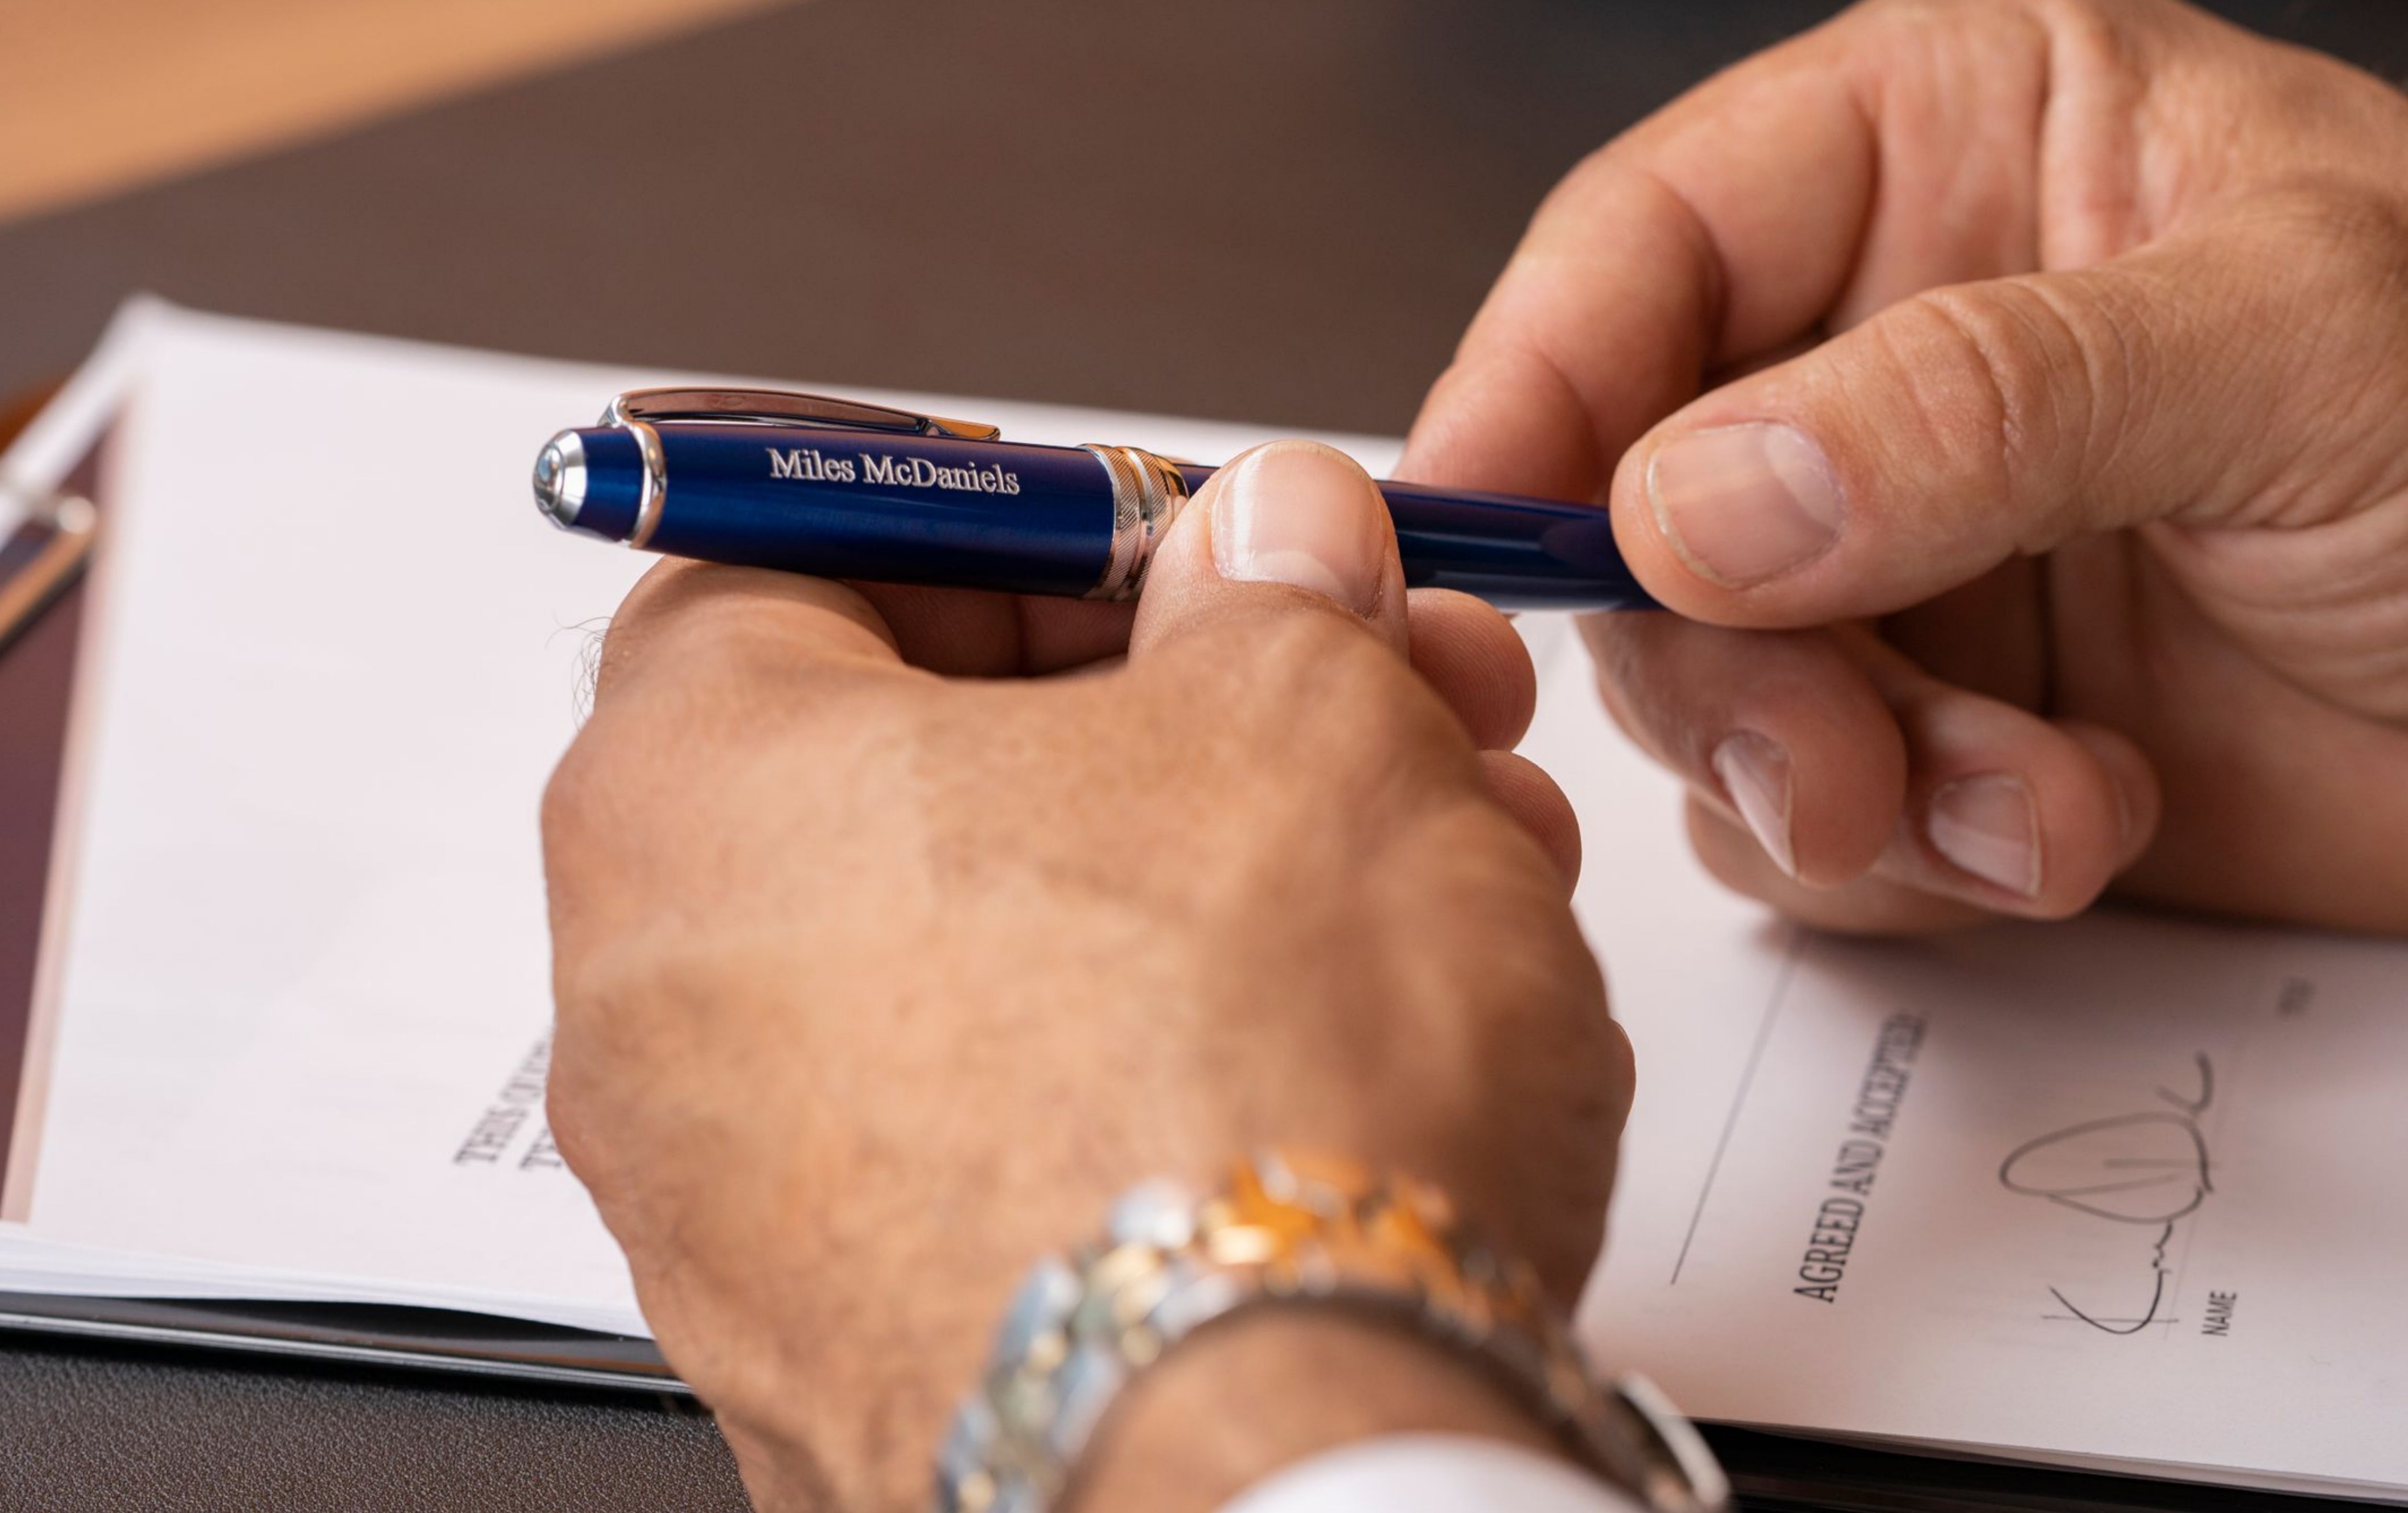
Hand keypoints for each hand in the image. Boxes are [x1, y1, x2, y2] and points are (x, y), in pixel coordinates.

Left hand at [541, 443, 1631, 1510]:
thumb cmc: (1245, 1098)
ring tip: (1432, 859)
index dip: (1026, 520)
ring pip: (1012, 947)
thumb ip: (1272, 585)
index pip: (807, 555)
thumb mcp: (1307, 716)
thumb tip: (1272, 541)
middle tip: (1362, 688)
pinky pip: (1018, 1118)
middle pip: (936, 760)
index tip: (1178, 543)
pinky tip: (1355, 1037)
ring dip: (1223, 871)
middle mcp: (671, 1007)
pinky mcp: (871, 1333)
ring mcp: (758, 1199)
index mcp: (697, 794)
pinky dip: (1172, 1047)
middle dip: (1189, 703)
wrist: (1278, 1489)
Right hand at [1404, 0, 2407, 933]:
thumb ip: (1979, 398)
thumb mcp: (2291, 347)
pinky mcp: (1920, 731)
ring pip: (1698, 687)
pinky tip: (2061, 830)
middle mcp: (1877, 363)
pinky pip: (1793, 818)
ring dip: (1831, 781)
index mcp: (1945, 164)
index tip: (1487, 521)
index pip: (1644, 245)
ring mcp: (1889, 562)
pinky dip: (1903, 862)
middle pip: (1632, 502)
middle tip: (1830, 750)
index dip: (1537, 381)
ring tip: (2015, 807)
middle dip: (1716, 656)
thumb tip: (1700, 496)